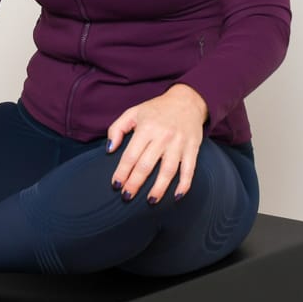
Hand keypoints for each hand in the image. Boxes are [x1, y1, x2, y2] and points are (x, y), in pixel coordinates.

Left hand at [105, 84, 207, 203]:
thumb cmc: (156, 109)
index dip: (122, 172)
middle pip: (146, 165)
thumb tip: (110, 149)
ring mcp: (179, 143)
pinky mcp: (192, 148)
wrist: (187, 101)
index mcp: (146, 128)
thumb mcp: (133, 112)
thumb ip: (117, 129)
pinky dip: (184, 184)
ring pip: (168, 170)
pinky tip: (177, 196)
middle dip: (135, 184)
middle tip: (127, 196)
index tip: (116, 185)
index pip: (131, 155)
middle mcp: (162, 137)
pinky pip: (189, 169)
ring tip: (150, 201)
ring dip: (159, 188)